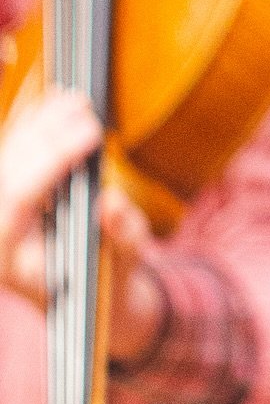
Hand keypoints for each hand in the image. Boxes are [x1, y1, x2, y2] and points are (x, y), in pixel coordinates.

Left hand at [0, 90, 164, 362]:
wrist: (90, 302)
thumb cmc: (105, 284)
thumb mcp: (123, 263)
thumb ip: (119, 235)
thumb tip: (111, 203)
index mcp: (8, 258)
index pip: (18, 196)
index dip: (52, 159)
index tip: (90, 133)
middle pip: (9, 171)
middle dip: (47, 136)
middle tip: (84, 110)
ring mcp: (0, 215)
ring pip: (9, 159)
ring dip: (39, 126)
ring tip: (74, 101)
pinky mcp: (11, 199)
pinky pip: (16, 157)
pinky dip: (35, 128)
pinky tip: (56, 104)